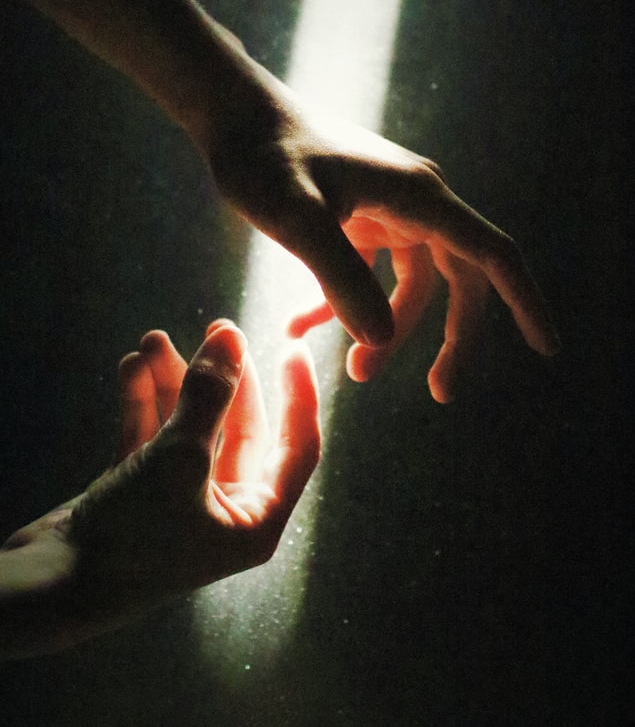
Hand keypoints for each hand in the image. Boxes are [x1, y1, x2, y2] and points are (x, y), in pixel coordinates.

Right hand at [0, 320, 319, 658]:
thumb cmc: (131, 537)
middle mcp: (225, 511)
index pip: (297, 448)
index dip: (298, 396)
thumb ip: (209, 396)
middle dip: (225, 378)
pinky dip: (144, 403)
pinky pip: (152, 437)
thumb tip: (230, 339)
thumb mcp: (179, 460)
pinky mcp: (140, 492)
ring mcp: (181, 501)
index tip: (292, 348)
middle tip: (218, 330)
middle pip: (240, 429)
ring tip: (153, 341)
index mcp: (256, 521)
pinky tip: (131, 368)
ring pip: (190, 427)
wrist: (52, 587)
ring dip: (174, 383)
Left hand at [211, 74, 559, 402]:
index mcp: (418, 197)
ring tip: (353, 374)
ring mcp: (389, 208)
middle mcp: (415, 201)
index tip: (547, 348)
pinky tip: (301, 327)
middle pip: (459, 279)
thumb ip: (340, 278)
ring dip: (387, 329)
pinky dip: (345, 303)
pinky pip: (370, 272)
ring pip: (413, 283)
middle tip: (440, 391)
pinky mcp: (360, 216)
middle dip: (451, 337)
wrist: (233, 115)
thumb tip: (381, 340)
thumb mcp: (296, 219)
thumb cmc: (262, 155)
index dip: (525, 301)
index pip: (492, 254)